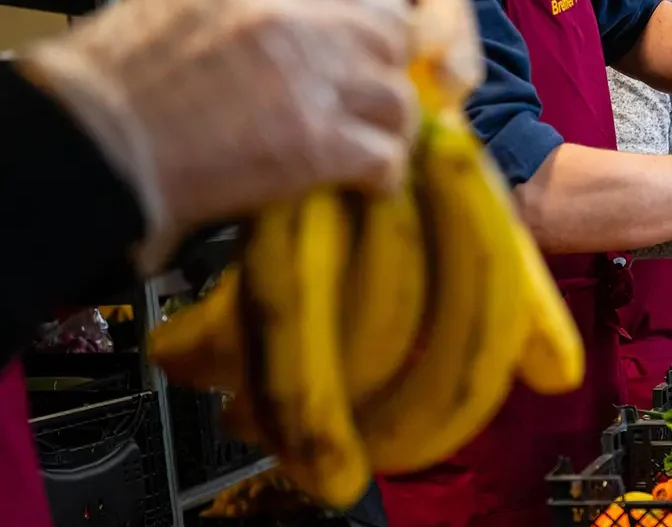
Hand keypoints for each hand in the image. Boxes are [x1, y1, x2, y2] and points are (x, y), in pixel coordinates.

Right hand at [21, 0, 414, 271]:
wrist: (95, 140)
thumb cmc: (119, 76)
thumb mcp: (181, 1)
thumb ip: (246, 4)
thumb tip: (294, 18)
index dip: (378, 18)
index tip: (376, 40)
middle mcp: (297, 20)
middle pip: (392, 35)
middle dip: (386, 68)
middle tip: (368, 98)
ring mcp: (312, 81)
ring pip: (398, 99)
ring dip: (388, 127)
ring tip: (366, 146)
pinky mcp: (316, 144)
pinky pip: (387, 157)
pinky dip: (382, 176)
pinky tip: (362, 184)